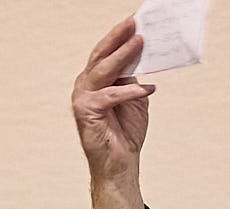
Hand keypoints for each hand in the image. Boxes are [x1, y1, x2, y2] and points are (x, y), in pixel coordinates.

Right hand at [74, 16, 155, 208]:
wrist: (120, 165)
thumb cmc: (125, 134)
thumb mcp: (135, 98)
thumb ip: (134, 78)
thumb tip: (142, 56)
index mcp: (95, 81)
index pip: (106, 53)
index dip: (120, 37)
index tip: (135, 21)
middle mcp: (85, 86)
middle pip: (101, 55)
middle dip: (118, 37)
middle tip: (134, 23)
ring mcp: (82, 98)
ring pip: (102, 70)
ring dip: (122, 55)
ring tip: (139, 42)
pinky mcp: (86, 113)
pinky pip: (110, 96)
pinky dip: (129, 92)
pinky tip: (147, 89)